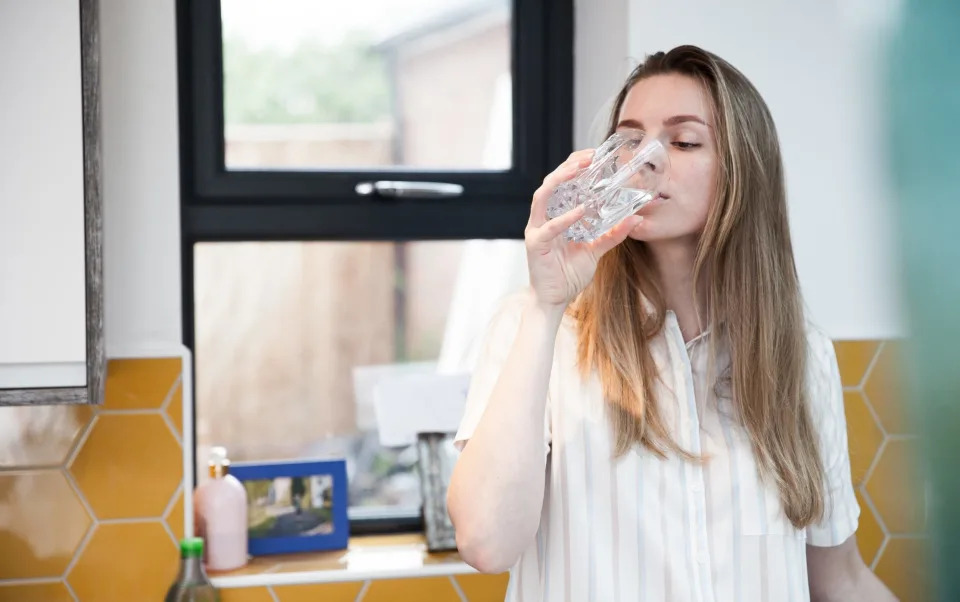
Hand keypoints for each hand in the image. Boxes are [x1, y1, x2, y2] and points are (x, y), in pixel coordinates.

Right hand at [524, 150, 643, 308]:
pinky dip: (566, 218)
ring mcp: (537, 229)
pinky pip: (551, 227)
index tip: (594, 154)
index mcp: (556, 215)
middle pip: (551, 182)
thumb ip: (612, 234)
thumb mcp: (595, 250)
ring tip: (578, 170)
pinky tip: (580, 210)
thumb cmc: (569, 274)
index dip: (574, 165)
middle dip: (568, 166)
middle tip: (589, 156)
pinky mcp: (536, 244)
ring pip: (542, 196)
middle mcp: (544, 218)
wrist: (554, 300)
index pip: (562, 182)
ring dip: (560, 180)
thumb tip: (634, 218)